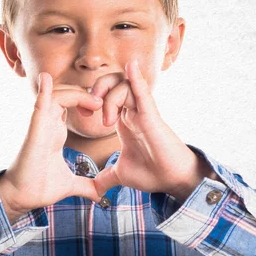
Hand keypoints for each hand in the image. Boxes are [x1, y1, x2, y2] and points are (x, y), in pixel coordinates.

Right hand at [0, 72, 104, 213]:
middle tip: (101, 104)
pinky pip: (38, 105)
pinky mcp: (34, 131)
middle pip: (65, 94)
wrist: (22, 198)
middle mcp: (48, 125)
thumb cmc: (40, 188)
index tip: (103, 110)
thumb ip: (86, 185)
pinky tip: (46, 79)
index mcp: (56, 132)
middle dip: (84, 93)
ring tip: (94, 102)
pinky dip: (42, 91)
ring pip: (56, 95)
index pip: (70, 104)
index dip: (87, 100)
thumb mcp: (71, 184)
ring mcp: (41, 126)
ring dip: (75, 93)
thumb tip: (100, 195)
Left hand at [91, 60, 209, 199]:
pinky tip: (131, 65)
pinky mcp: (152, 117)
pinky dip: (136, 78)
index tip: (83, 114)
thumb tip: (94, 190)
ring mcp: (144, 112)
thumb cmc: (152, 173)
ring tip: (106, 122)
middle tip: (90, 108)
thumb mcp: (121, 174)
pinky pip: (143, 92)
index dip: (91, 97)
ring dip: (109, 99)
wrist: (172, 181)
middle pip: (114, 82)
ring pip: (124, 86)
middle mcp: (133, 112)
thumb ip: (106, 178)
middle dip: (98, 89)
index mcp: (124, 120)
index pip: (106, 94)